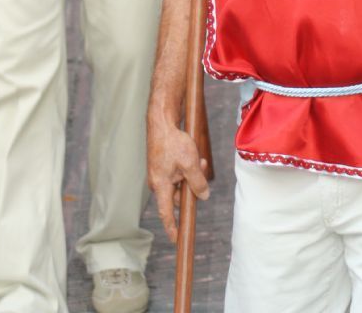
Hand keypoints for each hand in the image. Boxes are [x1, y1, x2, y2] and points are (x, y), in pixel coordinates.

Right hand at [147, 112, 209, 242]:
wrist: (161, 121)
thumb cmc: (173, 142)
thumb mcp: (190, 163)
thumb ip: (197, 182)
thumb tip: (203, 196)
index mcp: (161, 186)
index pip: (166, 214)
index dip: (172, 228)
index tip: (176, 239)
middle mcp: (157, 182)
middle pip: (177, 196)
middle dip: (192, 188)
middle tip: (202, 169)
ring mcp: (159, 174)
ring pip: (179, 183)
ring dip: (191, 176)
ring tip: (199, 159)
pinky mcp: (161, 165)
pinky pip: (176, 174)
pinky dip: (186, 169)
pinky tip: (193, 156)